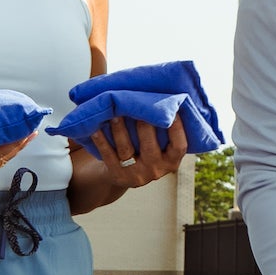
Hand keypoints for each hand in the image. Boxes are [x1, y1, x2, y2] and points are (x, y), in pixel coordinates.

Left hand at [75, 114, 189, 190]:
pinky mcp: (118, 175)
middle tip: (139, 106)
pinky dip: (102, 142)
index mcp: (171, 161)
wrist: (124, 175)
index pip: (179, 146)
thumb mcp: (161, 148)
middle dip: (144, 125)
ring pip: (126, 149)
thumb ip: (165, 131)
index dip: (177, 128)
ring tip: (114, 113)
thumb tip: (169, 99)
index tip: (172, 109)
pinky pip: (108, 156)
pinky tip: (97, 129)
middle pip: (150, 146)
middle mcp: (155, 170)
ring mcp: (136, 174)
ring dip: (119, 129)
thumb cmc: (146, 150)